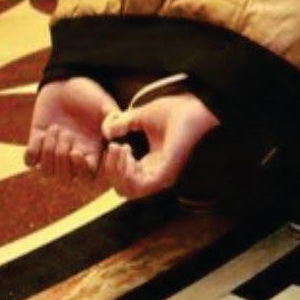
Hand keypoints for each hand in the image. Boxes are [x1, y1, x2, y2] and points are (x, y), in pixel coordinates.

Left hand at [25, 78, 118, 177]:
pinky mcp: (37, 141)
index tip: (77, 152)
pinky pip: (31, 161)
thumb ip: (112, 119)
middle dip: (62, 158)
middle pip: (66, 178)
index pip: (88, 176)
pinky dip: (33, 152)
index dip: (82, 170)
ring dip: (48, 153)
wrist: (65, 80)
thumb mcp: (104, 103)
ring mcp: (55, 149)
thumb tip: (110, 136)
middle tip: (66, 133)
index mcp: (92, 150)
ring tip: (54, 129)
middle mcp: (74, 154)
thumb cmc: (88, 92)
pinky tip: (40, 135)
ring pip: (48, 172)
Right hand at [99, 93, 218, 198]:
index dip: (113, 165)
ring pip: (127, 191)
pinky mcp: (165, 176)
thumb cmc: (175, 111)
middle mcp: (156, 174)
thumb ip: (123, 124)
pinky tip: (127, 152)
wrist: (193, 108)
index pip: (125, 179)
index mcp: (152, 164)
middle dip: (111, 169)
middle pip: (123, 188)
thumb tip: (107, 131)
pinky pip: (138, 187)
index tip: (113, 145)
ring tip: (120, 148)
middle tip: (114, 147)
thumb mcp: (140, 117)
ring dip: (116, 170)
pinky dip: (125, 172)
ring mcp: (161, 177)